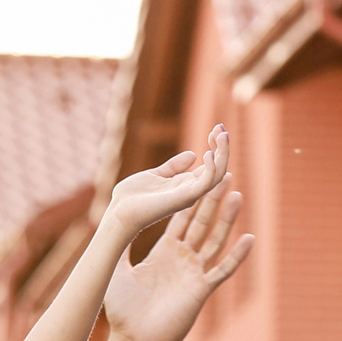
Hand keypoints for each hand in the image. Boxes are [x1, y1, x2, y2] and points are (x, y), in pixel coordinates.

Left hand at [101, 126, 229, 247]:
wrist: (118, 212)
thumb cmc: (132, 197)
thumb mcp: (155, 175)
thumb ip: (173, 167)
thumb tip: (192, 154)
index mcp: (185, 185)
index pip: (211, 166)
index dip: (216, 147)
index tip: (216, 129)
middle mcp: (190, 191)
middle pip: (218, 169)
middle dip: (223, 147)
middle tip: (221, 128)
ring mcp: (189, 195)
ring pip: (217, 175)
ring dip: (223, 153)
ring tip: (221, 134)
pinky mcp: (184, 198)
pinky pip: (206, 183)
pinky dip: (212, 168)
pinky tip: (208, 153)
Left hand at [103, 126, 252, 340]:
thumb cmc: (122, 312)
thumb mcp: (117, 270)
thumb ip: (119, 246)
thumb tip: (112, 222)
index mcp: (164, 252)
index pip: (182, 219)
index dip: (190, 199)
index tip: (198, 177)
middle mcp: (182, 260)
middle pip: (202, 223)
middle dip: (212, 199)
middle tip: (224, 173)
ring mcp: (194, 274)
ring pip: (215, 240)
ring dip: (227, 219)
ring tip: (236, 195)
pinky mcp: (200, 291)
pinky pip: (222, 270)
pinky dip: (237, 255)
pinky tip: (249, 238)